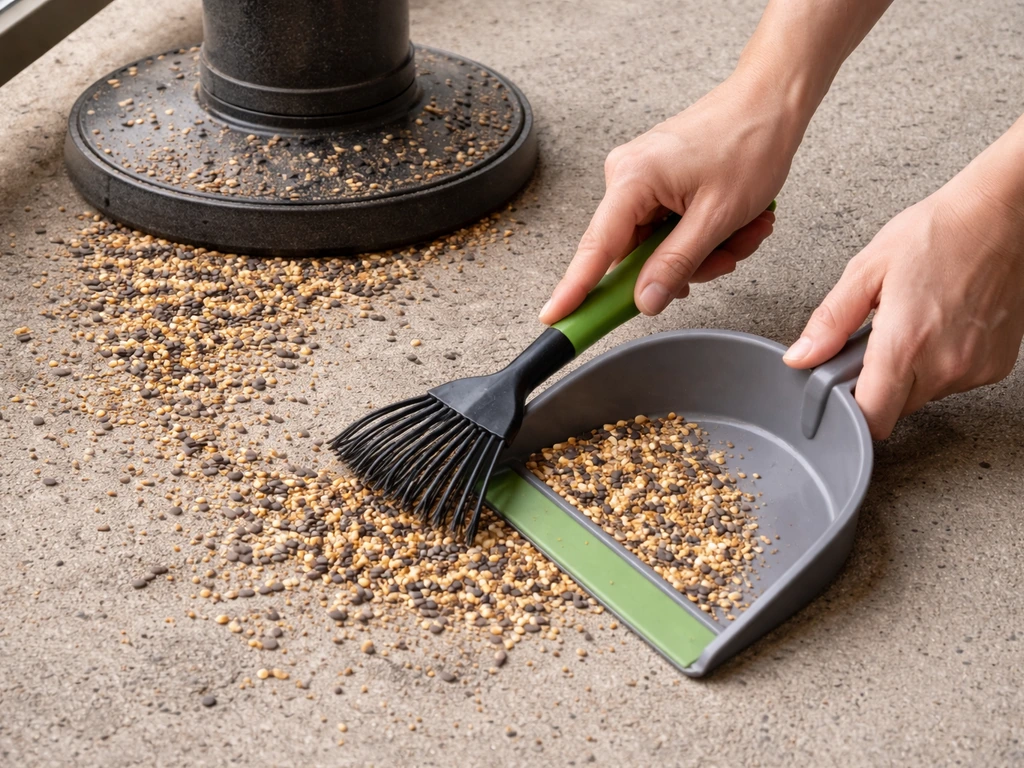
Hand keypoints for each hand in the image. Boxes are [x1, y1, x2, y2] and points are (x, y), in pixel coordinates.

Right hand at [540, 70, 802, 322]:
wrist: (771, 100)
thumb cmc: (751, 142)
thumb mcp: (718, 217)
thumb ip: (676, 264)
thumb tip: (644, 300)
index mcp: (632, 179)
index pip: (596, 248)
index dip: (575, 289)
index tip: (556, 318)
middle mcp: (626, 176)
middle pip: (635, 254)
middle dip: (686, 265)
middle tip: (728, 255)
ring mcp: (641, 179)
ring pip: (658, 246)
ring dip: (703, 251)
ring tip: (741, 230)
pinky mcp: (657, 182)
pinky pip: (669, 228)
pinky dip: (702, 234)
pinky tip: (732, 222)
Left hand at [783, 131, 1023, 438]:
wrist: (999, 216)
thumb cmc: (936, 234)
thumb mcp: (866, 271)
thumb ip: (830, 322)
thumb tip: (801, 357)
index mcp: (904, 344)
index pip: (871, 417)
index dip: (850, 410)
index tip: (841, 391)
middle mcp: (943, 365)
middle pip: (895, 408)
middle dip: (877, 385)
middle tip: (874, 342)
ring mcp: (973, 368)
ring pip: (924, 396)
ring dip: (910, 374)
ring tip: (912, 326)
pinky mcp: (995, 366)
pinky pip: (955, 382)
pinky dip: (942, 364)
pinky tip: (940, 328)